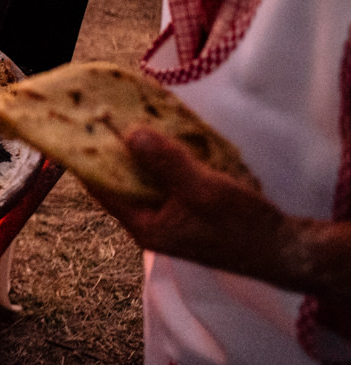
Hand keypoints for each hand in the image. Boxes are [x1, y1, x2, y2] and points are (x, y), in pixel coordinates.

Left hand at [88, 127, 293, 283]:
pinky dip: (164, 160)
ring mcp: (171, 219)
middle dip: (116, 150)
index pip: (102, 189)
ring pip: (145, 180)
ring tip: (134, 117)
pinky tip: (169, 137)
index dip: (89, 159)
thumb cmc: (242, 226)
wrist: (286, 250)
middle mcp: (151, 224)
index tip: (80, 128)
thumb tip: (130, 134)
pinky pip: (166, 181)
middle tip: (107, 114)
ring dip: (141, 153)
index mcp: (145, 226)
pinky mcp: (189, 211)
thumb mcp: (202, 190)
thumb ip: (165, 163)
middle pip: (121, 182)